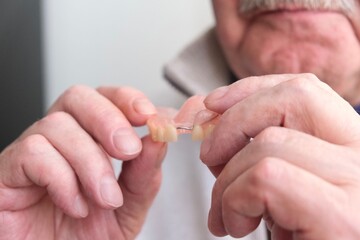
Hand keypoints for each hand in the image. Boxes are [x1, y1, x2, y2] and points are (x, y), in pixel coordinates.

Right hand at [0, 85, 165, 239]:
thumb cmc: (86, 237)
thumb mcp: (128, 208)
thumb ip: (144, 175)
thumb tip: (157, 140)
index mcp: (89, 140)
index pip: (105, 98)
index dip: (126, 99)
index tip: (148, 116)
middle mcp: (60, 139)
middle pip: (78, 97)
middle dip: (109, 119)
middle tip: (129, 150)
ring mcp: (32, 152)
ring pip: (58, 124)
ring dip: (91, 162)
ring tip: (106, 198)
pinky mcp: (8, 170)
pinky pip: (33, 152)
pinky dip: (62, 178)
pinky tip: (75, 205)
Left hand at [200, 74, 359, 238]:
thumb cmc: (300, 237)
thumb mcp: (279, 185)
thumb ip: (252, 147)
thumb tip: (207, 112)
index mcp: (350, 148)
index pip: (303, 89)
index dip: (250, 90)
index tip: (211, 105)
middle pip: (293, 96)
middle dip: (233, 120)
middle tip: (209, 158)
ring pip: (269, 142)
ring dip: (227, 179)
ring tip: (227, 214)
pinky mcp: (344, 217)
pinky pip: (266, 177)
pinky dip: (234, 200)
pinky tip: (237, 227)